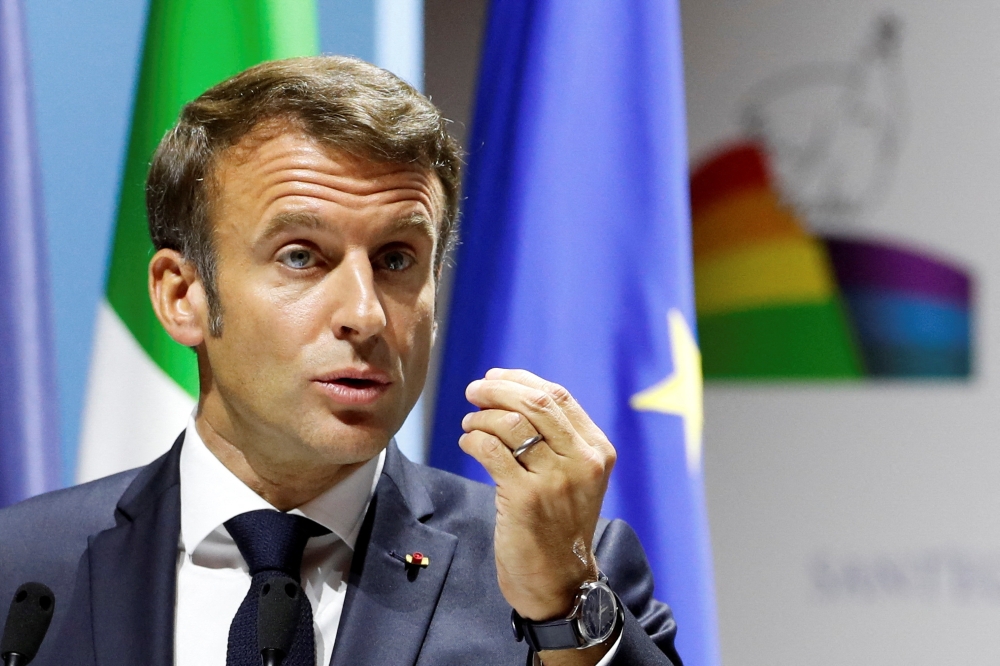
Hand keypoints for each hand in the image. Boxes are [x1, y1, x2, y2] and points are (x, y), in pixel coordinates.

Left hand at [460, 368, 616, 621]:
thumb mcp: (574, 477)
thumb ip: (557, 439)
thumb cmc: (558, 525)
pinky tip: (468, 443)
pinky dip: (473, 439)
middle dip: (497, 389)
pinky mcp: (526, 498)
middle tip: (473, 391)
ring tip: (469, 425)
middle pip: (535, 402)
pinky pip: (491, 450)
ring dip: (481, 417)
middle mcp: (582, 461)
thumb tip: (511, 392)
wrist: (559, 581)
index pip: (558, 396)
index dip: (520, 379)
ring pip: (510, 424)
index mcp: (597, 450)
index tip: (494, 377)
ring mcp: (555, 480)